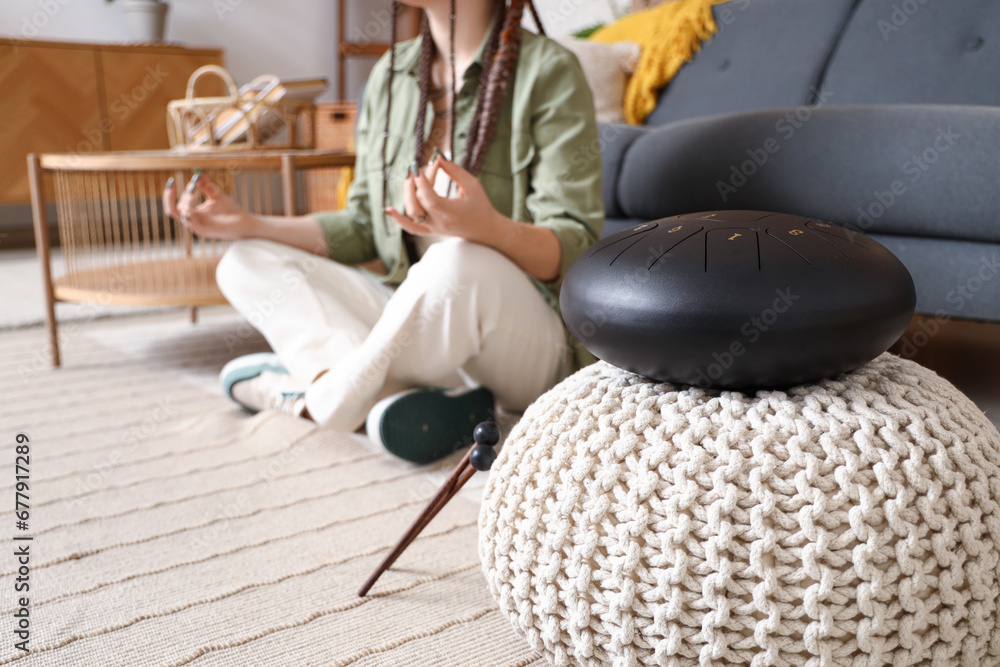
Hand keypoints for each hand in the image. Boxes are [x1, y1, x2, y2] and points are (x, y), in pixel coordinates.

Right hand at [163, 173, 257, 239]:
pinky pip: (192, 223)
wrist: (245, 222)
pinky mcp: (205, 231)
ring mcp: (198, 227)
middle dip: (174, 196)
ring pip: (182, 214)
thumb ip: (206, 186)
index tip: (176, 180)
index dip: (171, 193)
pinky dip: (190, 212)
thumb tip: (198, 174)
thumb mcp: (217, 195)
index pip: (175, 205)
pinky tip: (193, 201)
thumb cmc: (231, 210)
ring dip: (186, 200)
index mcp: (193, 213)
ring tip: (193, 190)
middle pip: (173, 210)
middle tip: (182, 185)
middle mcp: (193, 221)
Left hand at [385, 157, 511, 246]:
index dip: (421, 181)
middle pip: (418, 203)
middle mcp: (440, 223)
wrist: (486, 230)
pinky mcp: (431, 231)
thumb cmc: (480, 205)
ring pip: (412, 213)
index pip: (429, 197)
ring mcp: (433, 228)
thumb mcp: (472, 185)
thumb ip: (455, 171)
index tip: (419, 166)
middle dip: (415, 183)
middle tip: (417, 168)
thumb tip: (437, 159)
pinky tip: (389, 210)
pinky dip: (399, 220)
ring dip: (407, 194)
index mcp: (451, 212)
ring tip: (411, 178)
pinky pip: (412, 228)